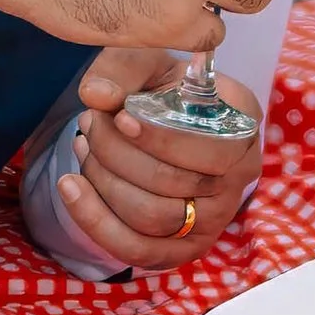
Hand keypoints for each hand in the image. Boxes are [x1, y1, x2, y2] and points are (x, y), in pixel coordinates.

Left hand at [56, 46, 261, 269]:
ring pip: (151, 216)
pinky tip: (70, 187)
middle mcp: (240, 176)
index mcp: (243, 125)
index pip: (210, 149)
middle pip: (171, 183)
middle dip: (116, 153)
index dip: (160, 139)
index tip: (119, 117)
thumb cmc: (162, 88)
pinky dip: (96, 220)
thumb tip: (95, 95)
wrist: (171, 119)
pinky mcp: (186, 247)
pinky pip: (138, 250)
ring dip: (103, 181)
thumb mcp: (148, 63)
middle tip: (90, 122)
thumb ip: (122, 69)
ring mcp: (216, 218)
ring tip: (83, 145)